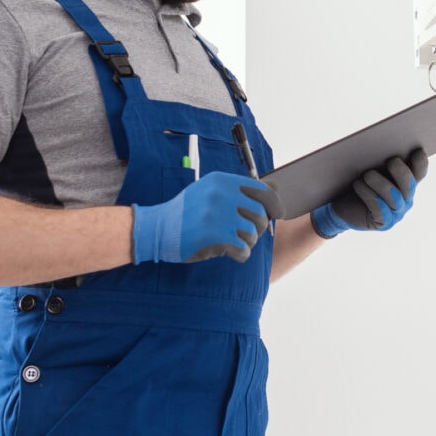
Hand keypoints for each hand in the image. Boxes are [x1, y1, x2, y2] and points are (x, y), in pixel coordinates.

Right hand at [131, 171, 282, 263]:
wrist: (156, 228)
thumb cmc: (189, 212)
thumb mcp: (213, 192)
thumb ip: (242, 190)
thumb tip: (277, 188)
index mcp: (222, 181)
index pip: (262, 190)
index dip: (275, 204)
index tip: (279, 214)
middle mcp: (221, 193)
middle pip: (260, 214)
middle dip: (258, 228)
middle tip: (246, 234)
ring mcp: (217, 214)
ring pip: (253, 232)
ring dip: (247, 241)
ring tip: (233, 242)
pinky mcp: (214, 235)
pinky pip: (243, 249)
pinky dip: (241, 254)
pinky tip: (231, 252)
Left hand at [310, 149, 428, 238]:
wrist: (342, 207)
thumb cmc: (359, 183)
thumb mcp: (371, 169)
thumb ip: (381, 160)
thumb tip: (384, 143)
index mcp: (407, 183)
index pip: (420, 172)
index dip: (420, 162)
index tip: (416, 150)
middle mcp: (406, 199)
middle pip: (410, 184)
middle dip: (401, 172)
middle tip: (391, 161)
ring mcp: (397, 213)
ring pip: (394, 196)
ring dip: (380, 183)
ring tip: (366, 174)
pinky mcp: (383, 223)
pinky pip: (379, 208)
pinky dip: (368, 194)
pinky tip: (357, 184)